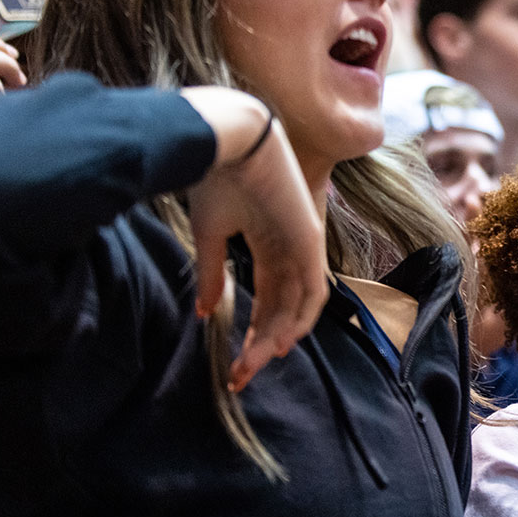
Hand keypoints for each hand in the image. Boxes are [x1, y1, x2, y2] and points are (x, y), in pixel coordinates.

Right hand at [180, 88, 328, 391]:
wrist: (228, 140)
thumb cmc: (216, 176)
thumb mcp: (210, 234)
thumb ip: (210, 274)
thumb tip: (204, 312)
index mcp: (266, 242)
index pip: (266, 296)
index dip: (252, 331)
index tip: (233, 364)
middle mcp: (288, 248)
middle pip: (282, 307)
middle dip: (261, 344)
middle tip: (240, 376)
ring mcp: (302, 244)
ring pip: (297, 305)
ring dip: (276, 338)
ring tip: (253, 365)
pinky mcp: (309, 239)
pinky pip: (313, 289)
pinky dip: (300, 318)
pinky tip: (280, 343)